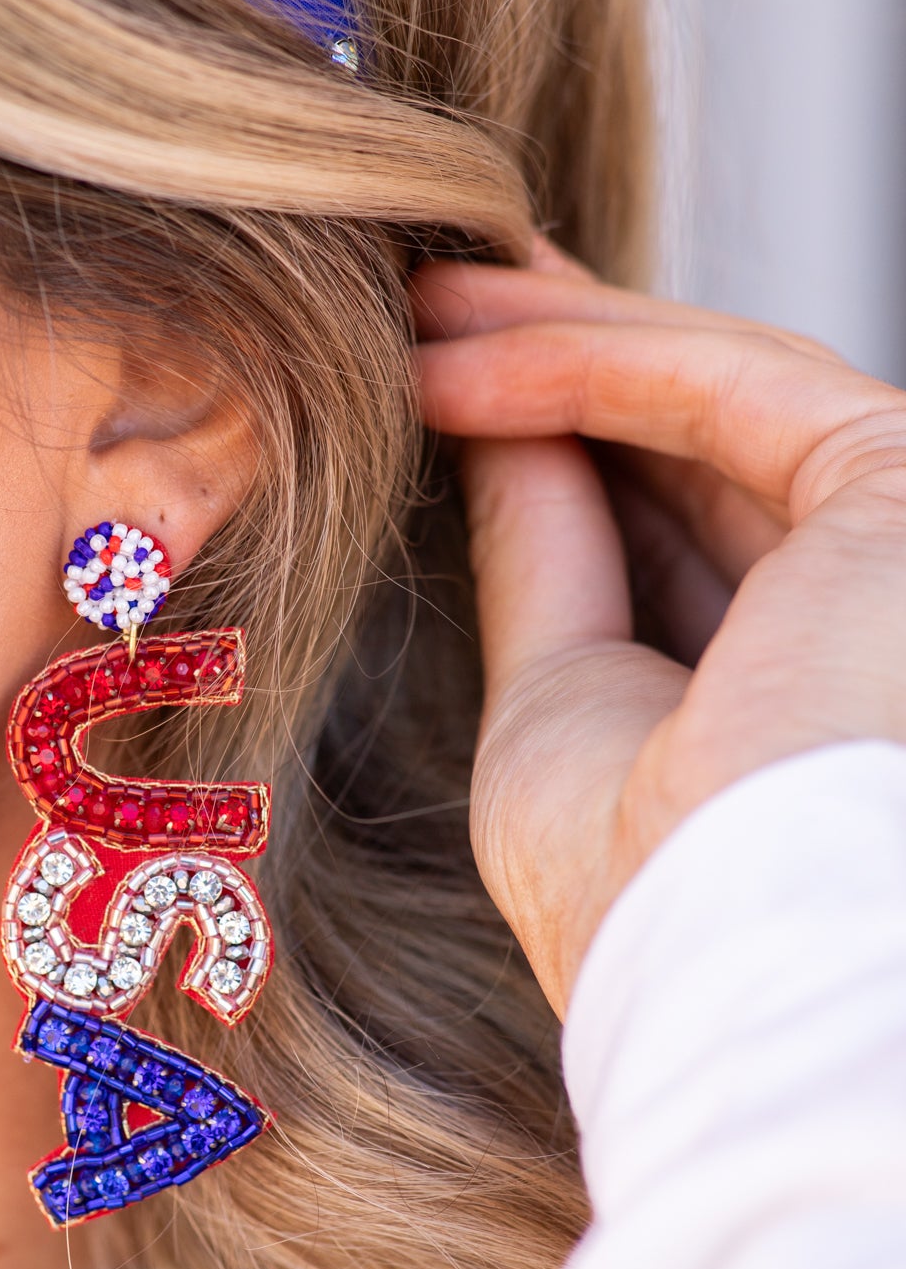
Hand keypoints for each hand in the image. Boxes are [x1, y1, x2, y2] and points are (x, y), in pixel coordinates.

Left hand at [413, 245, 905, 1014]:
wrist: (730, 960)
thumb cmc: (639, 896)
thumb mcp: (557, 707)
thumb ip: (549, 562)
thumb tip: (497, 439)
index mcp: (812, 688)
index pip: (681, 535)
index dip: (559, 450)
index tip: (430, 389)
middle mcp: (871, 612)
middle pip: (700, 448)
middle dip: (550, 368)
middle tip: (415, 309)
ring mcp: (900, 546)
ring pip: (720, 397)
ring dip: (553, 344)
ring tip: (412, 308)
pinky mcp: (903, 486)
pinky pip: (731, 387)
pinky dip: (588, 362)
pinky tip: (457, 361)